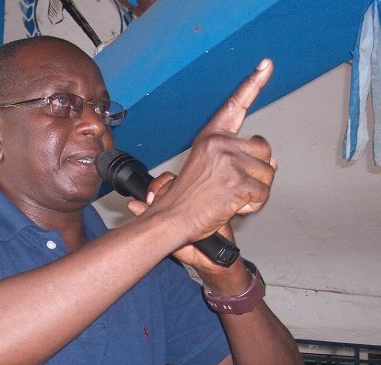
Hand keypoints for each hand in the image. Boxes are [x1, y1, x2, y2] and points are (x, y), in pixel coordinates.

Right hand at [128, 59, 276, 270]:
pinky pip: (263, 194)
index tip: (266, 64)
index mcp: (210, 138)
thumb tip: (274, 162)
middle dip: (257, 172)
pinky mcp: (238, 182)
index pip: (235, 106)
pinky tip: (232, 207)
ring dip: (255, 192)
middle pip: (264, 151)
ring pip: (268, 174)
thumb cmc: (185, 199)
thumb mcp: (205, 168)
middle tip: (233, 187)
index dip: (253, 83)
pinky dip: (252, 206)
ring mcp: (230, 162)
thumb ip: (238, 159)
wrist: (170, 219)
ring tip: (229, 198)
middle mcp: (221, 144)